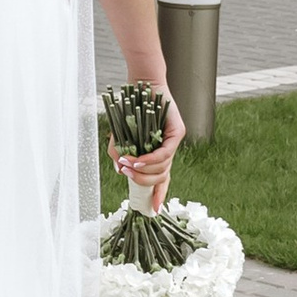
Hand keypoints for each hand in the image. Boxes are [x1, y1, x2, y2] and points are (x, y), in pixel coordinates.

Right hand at [107, 90, 185, 206]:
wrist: (140, 87)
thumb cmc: (129, 111)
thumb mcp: (120, 137)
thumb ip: (119, 155)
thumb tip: (121, 171)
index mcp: (157, 154)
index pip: (162, 180)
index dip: (158, 195)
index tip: (152, 209)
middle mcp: (168, 151)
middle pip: (162, 177)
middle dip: (143, 181)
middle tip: (128, 175)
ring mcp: (174, 142)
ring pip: (163, 167)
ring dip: (143, 169)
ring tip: (127, 164)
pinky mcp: (177, 133)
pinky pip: (164, 153)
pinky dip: (149, 159)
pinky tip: (137, 160)